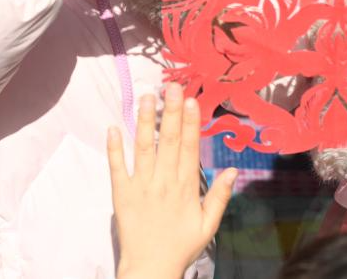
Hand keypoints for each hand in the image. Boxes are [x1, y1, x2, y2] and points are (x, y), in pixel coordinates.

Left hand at [111, 83, 236, 278]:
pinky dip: (114, 148)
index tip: (192, 100)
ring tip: (147, 97)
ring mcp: (141, 186)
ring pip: (144, 148)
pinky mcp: (122, 194)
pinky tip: (113, 127)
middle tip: (172, 86)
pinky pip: (117, 168)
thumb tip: (233, 169)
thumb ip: (220, 196)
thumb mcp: (208, 225)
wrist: (151, 269)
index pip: (189, 147)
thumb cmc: (181, 246)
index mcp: (185, 187)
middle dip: (171, 112)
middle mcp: (164, 182)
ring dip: (145, 121)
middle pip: (168, 141)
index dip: (191, 122)